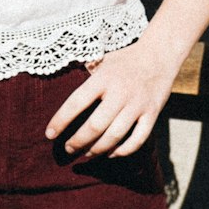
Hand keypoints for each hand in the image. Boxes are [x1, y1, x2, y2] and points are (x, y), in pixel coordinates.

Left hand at [44, 42, 176, 158]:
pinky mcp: (152, 114)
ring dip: (97, 149)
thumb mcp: (102, 59)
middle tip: (68, 148)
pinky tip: (111, 153)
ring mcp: (137, 105)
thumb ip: (85, 74)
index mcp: (103, 78)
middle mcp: (120, 92)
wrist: (159, 54)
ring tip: (86, 154)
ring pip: (115, 136)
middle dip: (78, 142)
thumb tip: (62, 82)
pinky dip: (124, 150)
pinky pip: (138, 139)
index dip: (61, 120)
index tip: (49, 134)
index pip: (76, 102)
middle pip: (95, 126)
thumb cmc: (125, 58)